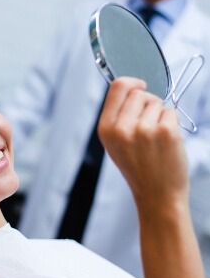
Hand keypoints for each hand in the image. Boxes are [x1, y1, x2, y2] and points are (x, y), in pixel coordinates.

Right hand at [98, 77, 188, 217]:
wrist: (156, 195)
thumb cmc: (138, 168)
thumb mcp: (114, 143)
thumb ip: (117, 116)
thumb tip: (132, 88)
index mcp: (105, 129)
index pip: (118, 86)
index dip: (132, 82)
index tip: (141, 86)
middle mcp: (121, 128)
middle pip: (139, 92)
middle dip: (147, 103)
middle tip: (148, 125)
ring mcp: (144, 130)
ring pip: (157, 103)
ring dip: (160, 116)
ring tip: (155, 139)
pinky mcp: (166, 132)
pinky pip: (171, 113)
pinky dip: (172, 124)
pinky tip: (166, 143)